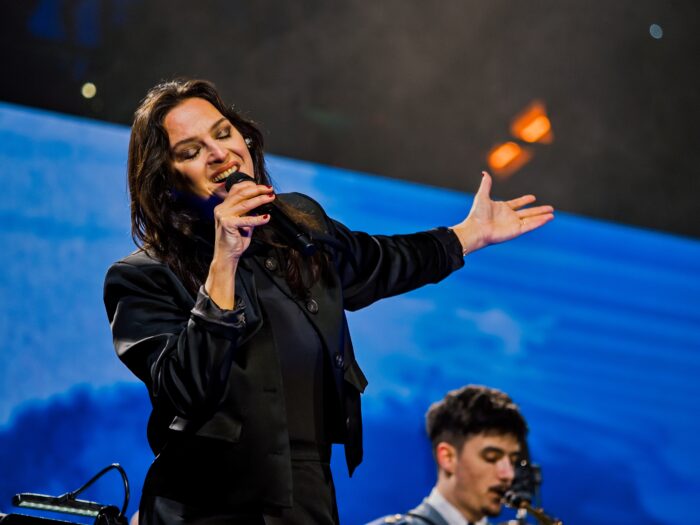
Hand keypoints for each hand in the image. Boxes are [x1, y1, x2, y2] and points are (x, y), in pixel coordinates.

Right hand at [205, 181, 273, 308]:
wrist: (227, 255)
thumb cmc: (235, 240)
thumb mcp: (243, 223)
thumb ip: (249, 213)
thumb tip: (261, 203)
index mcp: (223, 206)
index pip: (236, 190)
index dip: (250, 185)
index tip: (264, 187)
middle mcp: (221, 209)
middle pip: (241, 193)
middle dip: (257, 190)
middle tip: (270, 190)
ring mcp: (223, 216)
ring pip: (244, 204)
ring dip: (260, 200)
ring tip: (270, 198)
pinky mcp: (227, 224)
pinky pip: (246, 219)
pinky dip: (258, 219)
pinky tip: (266, 218)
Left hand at [451, 172, 553, 254]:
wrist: (476, 229)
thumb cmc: (477, 214)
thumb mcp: (482, 196)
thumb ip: (486, 185)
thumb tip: (484, 173)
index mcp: (502, 209)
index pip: (517, 204)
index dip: (524, 200)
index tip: (533, 197)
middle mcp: (509, 217)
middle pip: (528, 213)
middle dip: (539, 210)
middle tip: (550, 208)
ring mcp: (513, 224)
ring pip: (531, 219)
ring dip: (542, 217)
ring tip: (552, 214)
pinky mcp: (516, 231)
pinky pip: (530, 225)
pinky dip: (539, 222)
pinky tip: (548, 218)